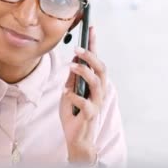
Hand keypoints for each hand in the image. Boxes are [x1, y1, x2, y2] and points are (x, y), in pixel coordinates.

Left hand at [59, 26, 107, 164]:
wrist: (77, 138)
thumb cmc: (74, 113)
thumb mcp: (69, 90)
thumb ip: (73, 77)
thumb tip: (73, 59)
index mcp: (94, 83)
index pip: (96, 61)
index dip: (94, 44)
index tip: (91, 28)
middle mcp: (98, 91)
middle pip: (101, 69)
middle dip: (91, 57)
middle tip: (77, 49)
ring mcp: (96, 103)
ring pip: (97, 83)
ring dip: (84, 72)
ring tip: (71, 66)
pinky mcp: (90, 115)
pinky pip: (85, 103)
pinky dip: (74, 96)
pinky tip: (66, 93)